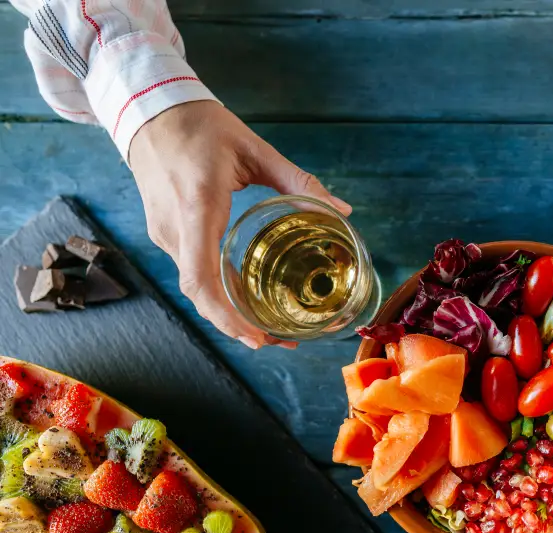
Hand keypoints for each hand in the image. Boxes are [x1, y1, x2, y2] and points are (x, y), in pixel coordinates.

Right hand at [129, 100, 351, 348]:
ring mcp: (164, 232)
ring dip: (227, 313)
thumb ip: (299, 182)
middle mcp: (175, 227)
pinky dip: (217, 293)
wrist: (148, 109)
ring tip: (267, 330)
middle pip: (200, 293)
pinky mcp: (165, 232)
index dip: (226, 314)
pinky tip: (244, 302)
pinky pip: (191, 272)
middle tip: (278, 341)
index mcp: (197, 206)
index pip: (201, 277)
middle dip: (236, 324)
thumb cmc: (201, 126)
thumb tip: (342, 212)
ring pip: (194, 288)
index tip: (255, 336)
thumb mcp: (255, 149)